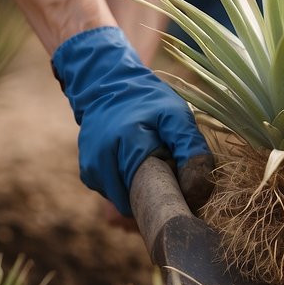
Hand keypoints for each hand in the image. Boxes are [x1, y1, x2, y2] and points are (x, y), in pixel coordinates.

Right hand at [52, 26, 209, 215]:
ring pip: (121, 199)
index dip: (166, 195)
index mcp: (128, 140)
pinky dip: (123, 185)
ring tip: (146, 163)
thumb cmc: (148, 100)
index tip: (177, 185)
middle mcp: (103, 157)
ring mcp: (91, 166)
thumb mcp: (176, 114)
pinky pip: (111, 192)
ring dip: (136, 190)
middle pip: (134, 200)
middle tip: (163, 170)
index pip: (149, 191)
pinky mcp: (87, 172)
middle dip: (151, 193)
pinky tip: (130, 164)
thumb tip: (196, 189)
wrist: (109, 84)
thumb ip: (190, 147)